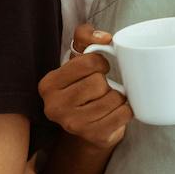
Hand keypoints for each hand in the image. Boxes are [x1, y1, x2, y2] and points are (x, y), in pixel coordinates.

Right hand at [39, 23, 131, 149]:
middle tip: (101, 88)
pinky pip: (123, 115)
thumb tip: (105, 38)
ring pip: (113, 99)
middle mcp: (55, 107)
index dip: (100, 62)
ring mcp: (74, 125)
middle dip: (106, 83)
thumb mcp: (78, 58)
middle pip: (99, 83)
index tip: (98, 69)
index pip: (88, 62)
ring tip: (108, 100)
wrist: (86, 127)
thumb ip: (86, 36)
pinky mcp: (94, 137)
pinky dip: (126, 110)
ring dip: (117, 97)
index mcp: (48, 84)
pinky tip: (116, 111)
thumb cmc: (82, 86)